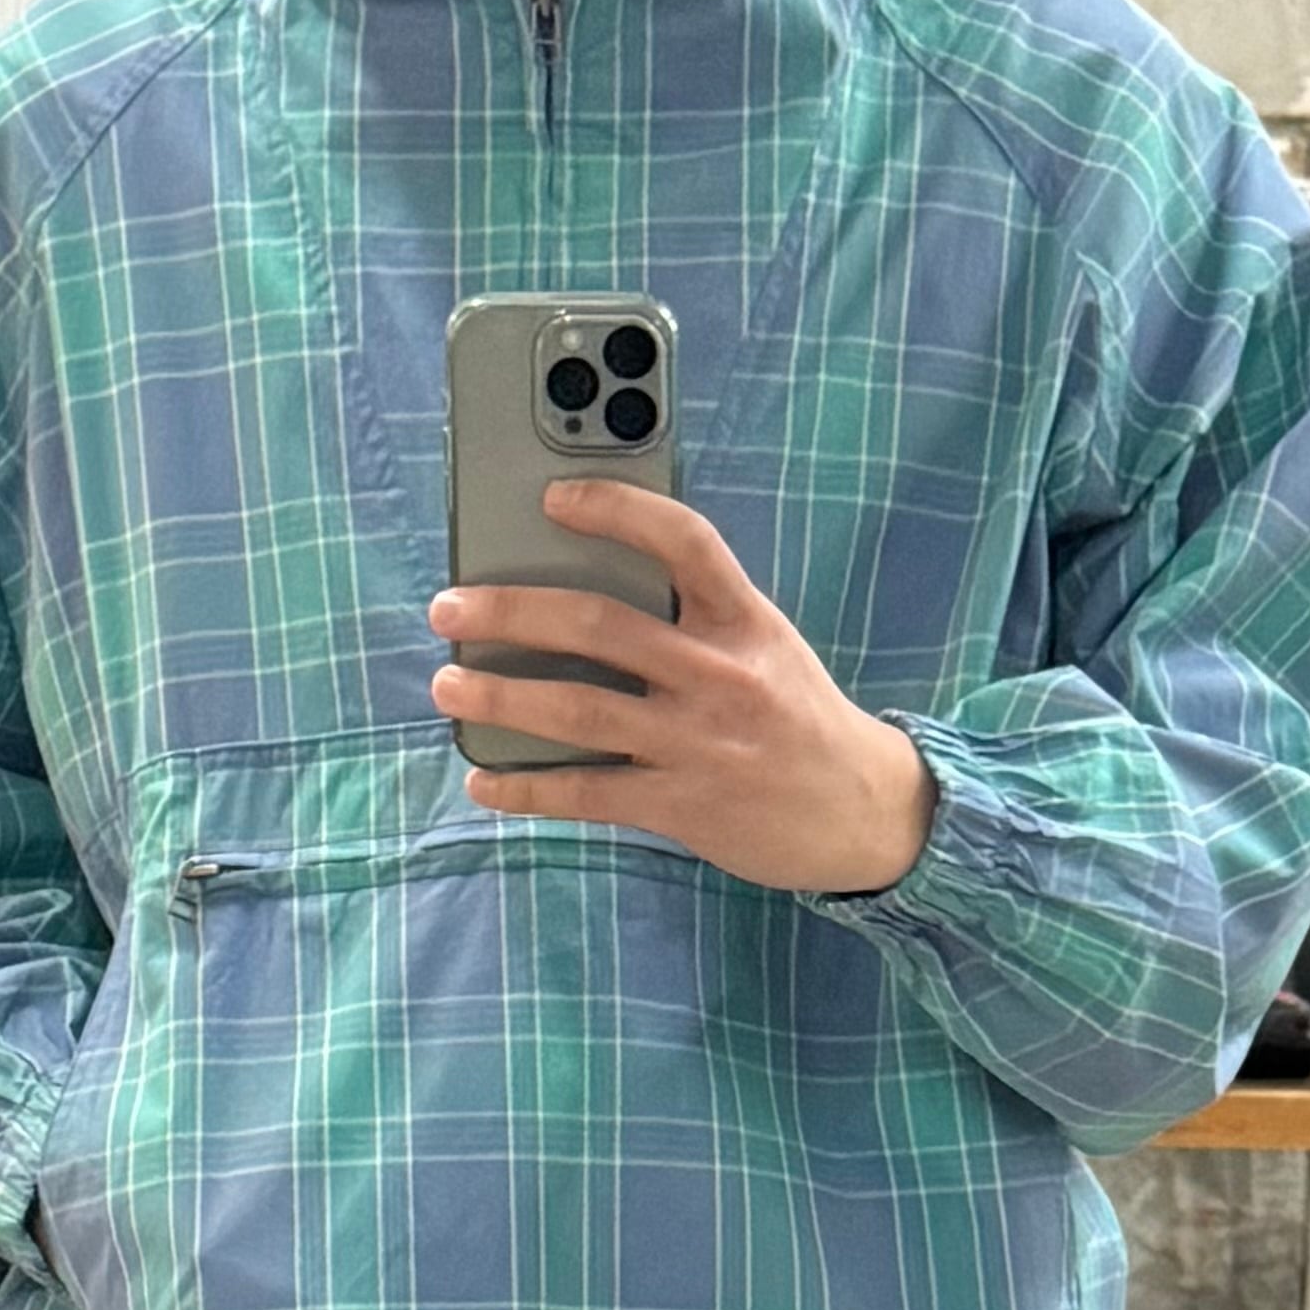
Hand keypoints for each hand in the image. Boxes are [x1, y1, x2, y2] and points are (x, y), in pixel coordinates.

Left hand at [429, 484, 935, 897]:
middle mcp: (718, 674)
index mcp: (742, 620)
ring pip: (578, 709)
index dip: (613, 508)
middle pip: (597, 625)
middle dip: (509, 613)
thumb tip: (588, 600)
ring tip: (447, 686)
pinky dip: (526, 789)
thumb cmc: (796, 720)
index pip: (680, 539)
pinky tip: (484, 783)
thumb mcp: (765, 648)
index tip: (552, 497)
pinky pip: (587, 792)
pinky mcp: (681, 804)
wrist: (861, 812)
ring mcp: (697, 741)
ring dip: (499, 697)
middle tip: (449, 608)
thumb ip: (696, 619)